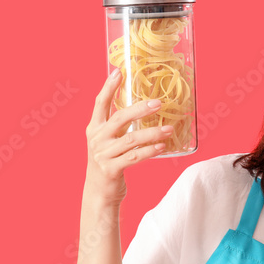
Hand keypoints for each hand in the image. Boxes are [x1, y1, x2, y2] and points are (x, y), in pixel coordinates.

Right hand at [84, 69, 173, 204]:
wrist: (98, 192)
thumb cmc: (108, 161)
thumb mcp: (106, 140)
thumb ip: (118, 126)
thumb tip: (143, 106)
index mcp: (94, 128)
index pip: (100, 103)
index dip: (109, 87)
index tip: (119, 71)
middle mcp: (96, 139)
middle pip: (119, 118)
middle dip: (139, 109)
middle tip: (158, 103)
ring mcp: (103, 155)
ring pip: (131, 140)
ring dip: (152, 133)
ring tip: (169, 129)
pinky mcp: (111, 170)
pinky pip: (134, 158)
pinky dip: (150, 151)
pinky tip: (162, 146)